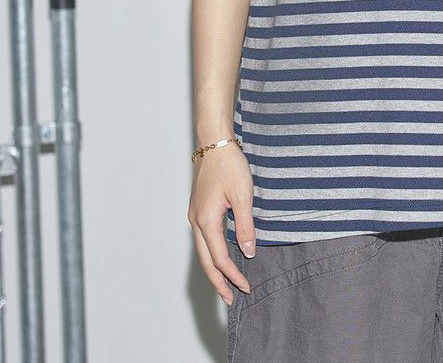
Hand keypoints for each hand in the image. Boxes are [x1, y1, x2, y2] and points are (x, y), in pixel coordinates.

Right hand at [188, 143, 256, 305]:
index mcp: (206, 221)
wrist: (215, 142)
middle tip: (230, 300)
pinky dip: (212, 253)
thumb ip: (245, 226)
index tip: (246, 288)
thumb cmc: (229, 165)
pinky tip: (222, 256)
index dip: (232, 276)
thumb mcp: (243, 195)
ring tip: (226, 284)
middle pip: (206, 261)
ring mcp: (195, 215)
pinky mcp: (199, 209)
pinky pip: (205, 239)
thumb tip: (247, 252)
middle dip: (218, 282)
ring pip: (203, 251)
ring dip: (214, 269)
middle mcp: (196, 221)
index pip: (219, 258)